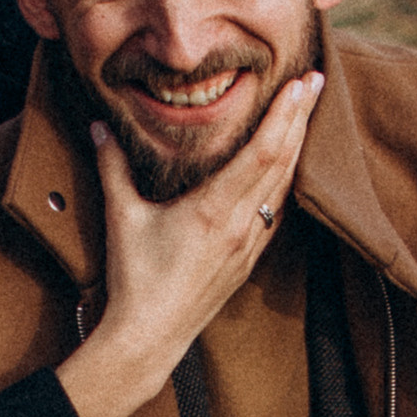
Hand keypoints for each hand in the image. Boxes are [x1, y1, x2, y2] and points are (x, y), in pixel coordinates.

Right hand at [56, 71, 322, 416]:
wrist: (151, 336)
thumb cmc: (135, 278)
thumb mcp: (121, 217)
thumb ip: (112, 166)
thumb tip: (99, 125)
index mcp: (215, 210)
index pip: (262, 151)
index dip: (285, 114)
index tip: (301, 83)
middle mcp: (241, 225)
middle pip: (283, 161)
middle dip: (301, 117)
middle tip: (317, 80)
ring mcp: (249, 244)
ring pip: (284, 185)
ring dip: (297, 145)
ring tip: (306, 112)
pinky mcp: (248, 259)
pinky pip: (275, 210)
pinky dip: (285, 179)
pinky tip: (289, 164)